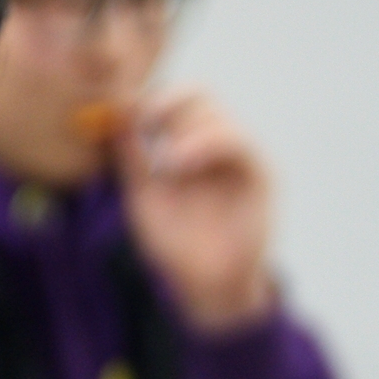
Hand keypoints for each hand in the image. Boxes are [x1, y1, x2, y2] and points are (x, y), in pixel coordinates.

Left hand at [118, 86, 275, 335]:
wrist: (206, 285)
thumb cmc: (176, 244)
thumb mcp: (144, 198)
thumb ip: (132, 159)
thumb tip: (118, 115)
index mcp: (190, 145)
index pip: (177, 99)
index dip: (151, 97)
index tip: (124, 110)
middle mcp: (218, 144)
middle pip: (199, 94)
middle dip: (166, 103)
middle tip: (143, 122)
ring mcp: (241, 156)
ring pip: (216, 113)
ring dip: (183, 128)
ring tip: (166, 163)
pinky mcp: (261, 173)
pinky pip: (238, 141)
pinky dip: (206, 143)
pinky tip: (179, 164)